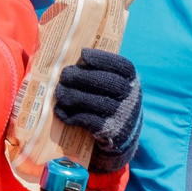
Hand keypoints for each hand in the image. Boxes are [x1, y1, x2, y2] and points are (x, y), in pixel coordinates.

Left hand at [52, 48, 141, 168]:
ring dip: (74, 96)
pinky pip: (89, 121)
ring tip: (59, 92)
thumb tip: (72, 61)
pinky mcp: (110, 131)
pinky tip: (60, 110)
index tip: (83, 54)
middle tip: (64, 74)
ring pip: (97, 102)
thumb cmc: (112, 102)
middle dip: (83, 77)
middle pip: (108, 83)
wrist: (123, 136)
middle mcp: (131, 97)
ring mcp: (122, 115)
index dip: (102, 58)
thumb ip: (100, 74)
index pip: (122, 66)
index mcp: (132, 81)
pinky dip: (72, 115)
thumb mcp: (115, 87)